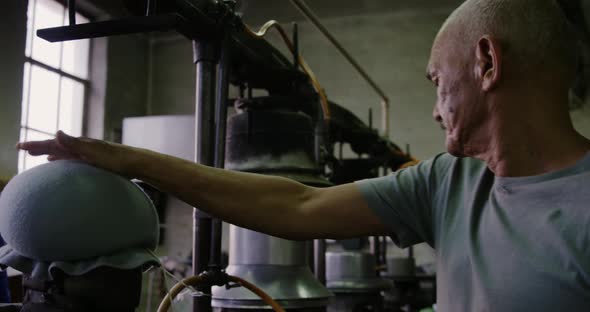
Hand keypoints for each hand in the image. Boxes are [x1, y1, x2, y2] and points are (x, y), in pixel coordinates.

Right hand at [17, 131, 138, 176]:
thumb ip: (75, 144)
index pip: (53, 143)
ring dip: (49, 152)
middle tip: (21, 148)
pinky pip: (72, 157)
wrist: (137, 163)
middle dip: (39, 146)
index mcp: (80, 144)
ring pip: (63, 151)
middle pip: (56, 145)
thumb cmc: (117, 160)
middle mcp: (83, 146)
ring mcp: (88, 153)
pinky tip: (58, 162)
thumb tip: (56, 132)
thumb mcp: (94, 153)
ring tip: (37, 154)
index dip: (36, 144)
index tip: (19, 146)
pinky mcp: (95, 160)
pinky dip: (61, 158)